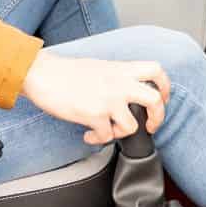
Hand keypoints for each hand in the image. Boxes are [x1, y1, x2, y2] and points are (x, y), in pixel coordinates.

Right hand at [21, 52, 169, 145]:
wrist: (41, 73)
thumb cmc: (64, 71)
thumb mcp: (99, 67)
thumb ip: (117, 77)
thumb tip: (126, 92)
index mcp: (120, 69)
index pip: (156, 71)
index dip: (165, 86)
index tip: (162, 97)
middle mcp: (118, 83)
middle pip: (155, 100)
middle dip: (158, 117)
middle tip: (150, 125)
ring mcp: (108, 100)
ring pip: (132, 126)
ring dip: (120, 133)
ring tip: (108, 131)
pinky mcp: (94, 115)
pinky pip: (106, 136)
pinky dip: (97, 139)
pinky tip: (88, 135)